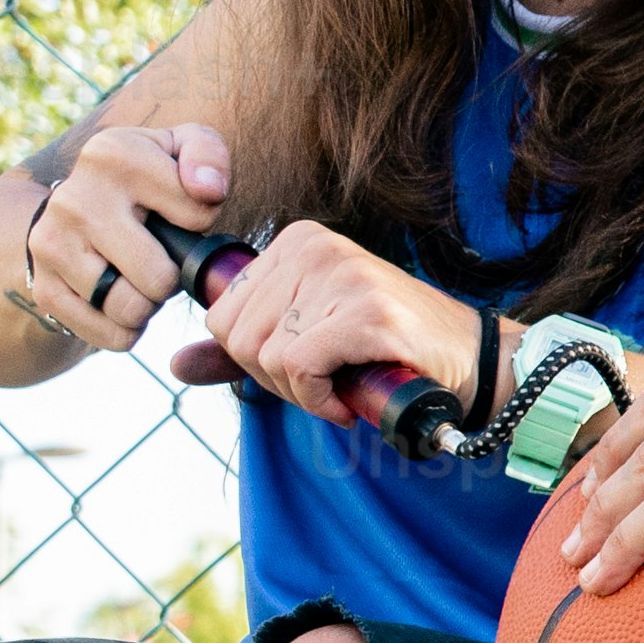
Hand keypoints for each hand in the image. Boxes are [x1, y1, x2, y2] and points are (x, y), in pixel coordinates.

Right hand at [11, 123, 230, 352]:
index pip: (196, 214)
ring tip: (138, 278)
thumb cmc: (146, 178)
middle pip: (159, 278)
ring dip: (148, 305)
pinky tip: (120, 300)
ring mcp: (52, 246)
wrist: (75, 205)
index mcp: (112, 155)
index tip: (178, 210)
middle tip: (160, 258)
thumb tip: (208, 190)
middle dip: (172, 277)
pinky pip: (110, 336)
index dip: (200, 220)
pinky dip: (126, 329)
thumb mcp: (180, 148)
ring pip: (131, 310)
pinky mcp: (44, 288)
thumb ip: (207, 155)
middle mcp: (75, 199)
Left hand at [198, 223, 477, 432]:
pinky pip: (298, 367)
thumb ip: (242, 349)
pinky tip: (349, 400)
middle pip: (238, 338)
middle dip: (275, 381)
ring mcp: (342, 275)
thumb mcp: (305, 338)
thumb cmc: (385, 350)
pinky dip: (318, 400)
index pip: (222, 317)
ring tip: (340, 388)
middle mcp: (315, 247)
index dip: (254, 362)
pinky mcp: (364, 310)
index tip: (303, 368)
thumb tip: (174, 365)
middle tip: (323, 385)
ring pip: (265, 355)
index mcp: (295, 242)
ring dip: (300, 393)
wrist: (469, 362)